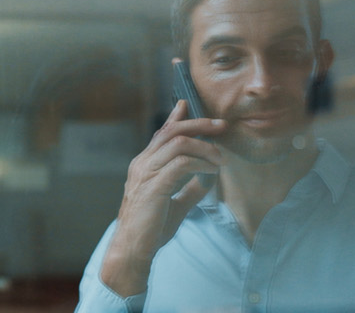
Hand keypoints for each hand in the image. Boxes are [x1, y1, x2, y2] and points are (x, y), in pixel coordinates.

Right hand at [100, 100, 225, 296]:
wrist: (133, 248)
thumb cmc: (151, 228)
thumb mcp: (174, 203)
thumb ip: (189, 188)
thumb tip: (207, 179)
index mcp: (144, 165)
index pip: (161, 133)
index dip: (176, 117)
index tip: (187, 105)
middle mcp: (143, 163)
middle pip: (172, 131)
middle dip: (199, 124)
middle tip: (221, 126)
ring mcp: (147, 173)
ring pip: (179, 143)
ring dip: (205, 147)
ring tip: (221, 158)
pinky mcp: (155, 185)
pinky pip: (182, 163)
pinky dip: (201, 163)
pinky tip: (213, 171)